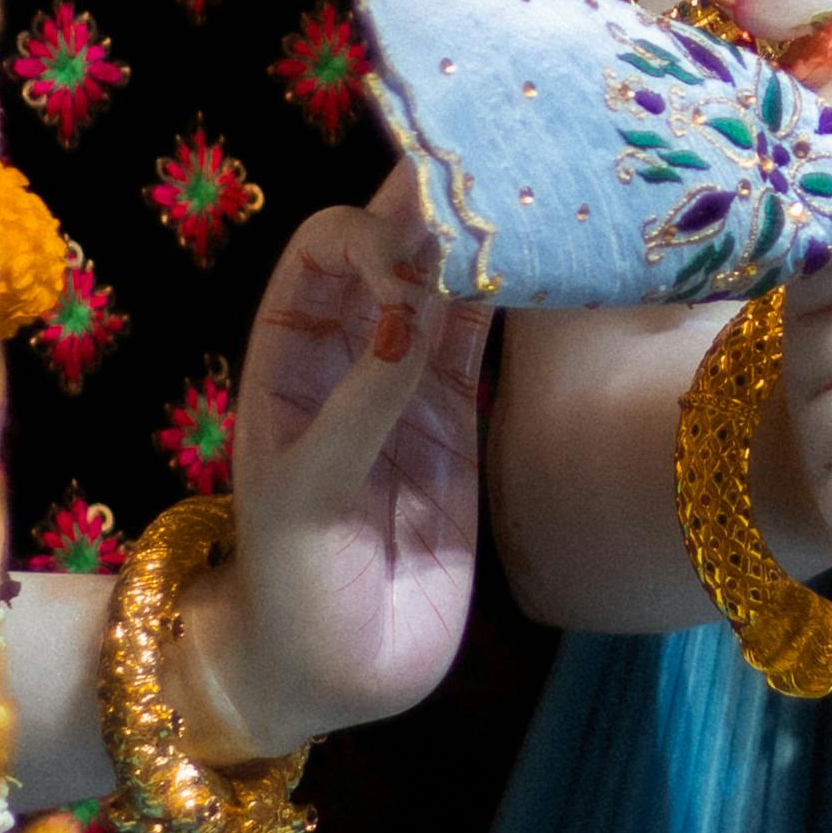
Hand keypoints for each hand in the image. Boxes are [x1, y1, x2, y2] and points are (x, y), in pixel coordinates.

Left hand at [205, 164, 492, 757]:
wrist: (330, 673)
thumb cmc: (289, 585)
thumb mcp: (308, 494)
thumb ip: (363, 403)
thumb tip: (414, 305)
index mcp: (288, 355)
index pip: (324, 252)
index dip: (369, 234)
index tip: (415, 264)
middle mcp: (350, 355)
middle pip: (393, 248)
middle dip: (432, 204)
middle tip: (492, 159)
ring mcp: (409, 387)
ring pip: (447, 287)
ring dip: (480, 243)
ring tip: (530, 194)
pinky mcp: (460, 428)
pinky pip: (484, 345)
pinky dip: (512, 300)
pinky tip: (543, 259)